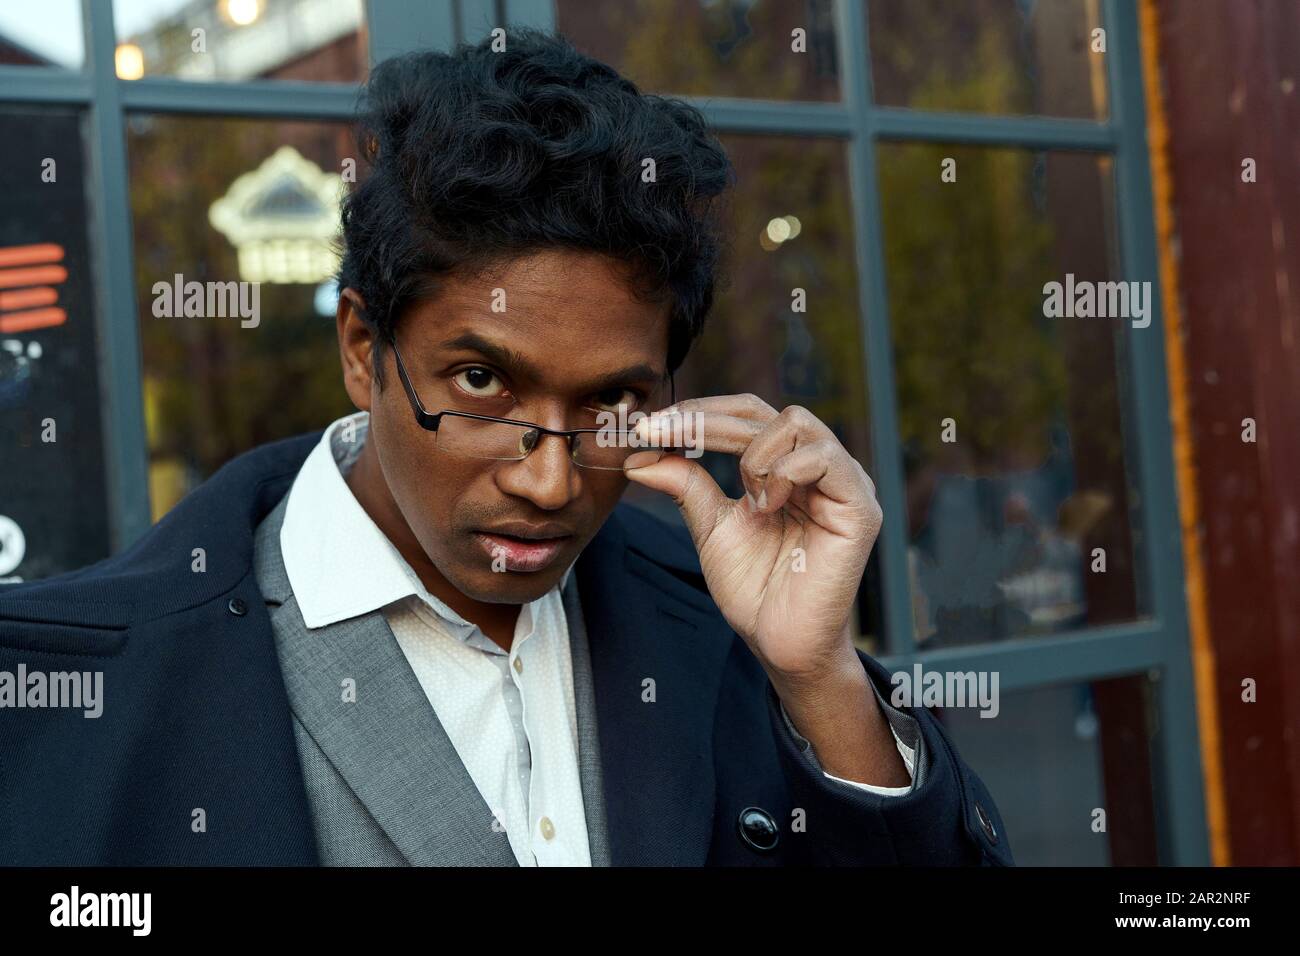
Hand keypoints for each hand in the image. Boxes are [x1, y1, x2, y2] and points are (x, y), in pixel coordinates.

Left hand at [622, 394, 882, 690]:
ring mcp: (843, 482)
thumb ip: (685, 483)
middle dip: (707, 422)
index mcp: (787, 467)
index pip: (747, 415)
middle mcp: (819, 467)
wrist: (780, 643)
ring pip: (796, 421)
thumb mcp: (710, 526)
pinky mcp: (860, 507)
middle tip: (662, 436)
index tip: (650, 427)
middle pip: (766, 411)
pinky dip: (784, 473)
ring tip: (748, 501)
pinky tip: (769, 507)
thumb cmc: (754, 588)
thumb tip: (639, 454)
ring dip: (753, 455)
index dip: (701, 412)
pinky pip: (823, 458)